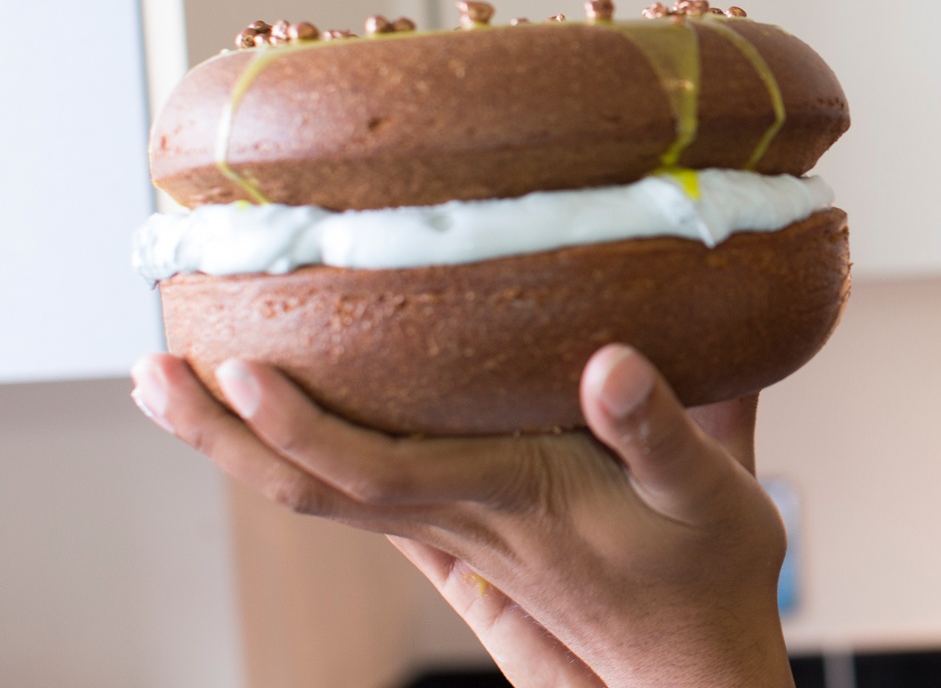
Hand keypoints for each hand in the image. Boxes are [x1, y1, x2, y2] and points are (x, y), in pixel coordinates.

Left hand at [130, 345, 792, 687]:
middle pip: (310, 486)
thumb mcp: (711, 494)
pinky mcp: (469, 534)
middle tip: (148, 368)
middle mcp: (464, 522)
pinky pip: (356, 493)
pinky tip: (279, 424)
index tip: (238, 368)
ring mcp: (458, 534)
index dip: (295, 425)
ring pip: (321, 494)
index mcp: (510, 502)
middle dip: (221, 433)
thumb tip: (606, 361)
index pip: (371, 471)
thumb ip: (659, 428)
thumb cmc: (714, 574)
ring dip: (239, 445)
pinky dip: (296, 455)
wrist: (698, 663)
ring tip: (178, 384)